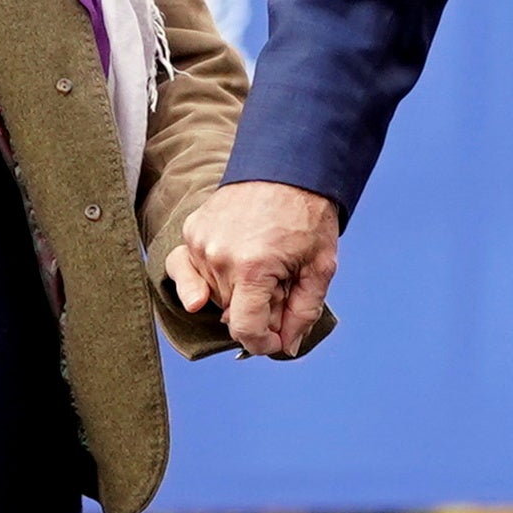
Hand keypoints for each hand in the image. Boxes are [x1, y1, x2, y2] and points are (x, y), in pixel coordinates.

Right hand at [171, 182, 342, 358]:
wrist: (289, 165)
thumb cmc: (307, 215)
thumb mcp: (320, 268)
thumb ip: (303, 313)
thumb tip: (286, 346)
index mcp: (252, 268)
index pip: (244, 329)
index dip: (263, 344)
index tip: (277, 341)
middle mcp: (218, 257)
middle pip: (230, 313)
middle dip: (257, 311)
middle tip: (282, 286)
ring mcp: (199, 242)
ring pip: (211, 295)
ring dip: (234, 293)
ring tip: (262, 267)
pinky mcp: (192, 230)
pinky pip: (192, 269)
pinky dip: (211, 276)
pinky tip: (232, 264)